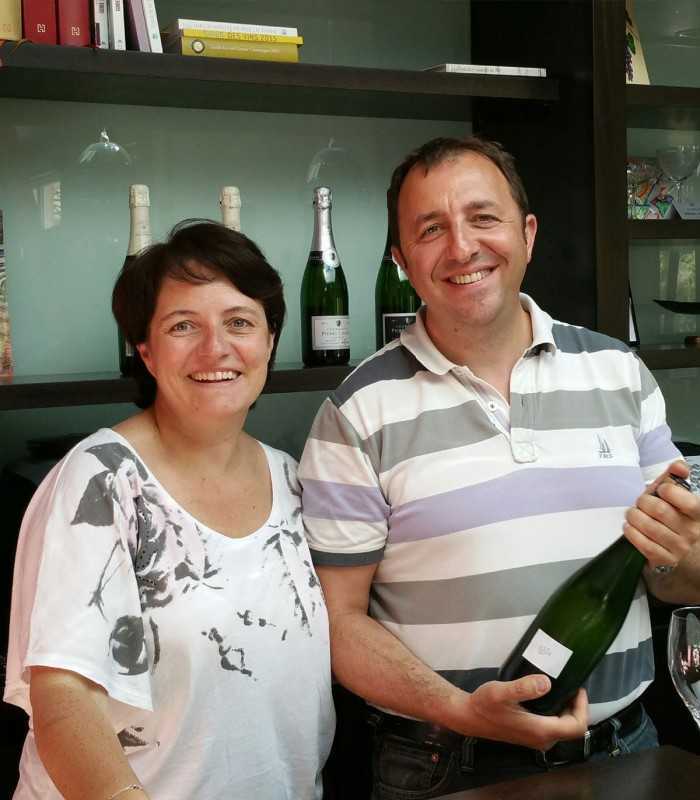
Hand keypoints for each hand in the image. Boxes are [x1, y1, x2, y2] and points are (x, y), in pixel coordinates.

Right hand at [457, 675, 587, 750]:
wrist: (469, 716)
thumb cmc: (484, 704)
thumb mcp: (501, 692)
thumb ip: (523, 688)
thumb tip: (547, 683)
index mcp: (540, 731)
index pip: (576, 726)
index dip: (582, 707)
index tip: (577, 687)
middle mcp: (542, 740)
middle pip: (572, 728)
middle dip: (577, 707)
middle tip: (571, 684)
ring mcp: (536, 740)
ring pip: (563, 728)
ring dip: (568, 710)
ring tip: (562, 687)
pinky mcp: (530, 735)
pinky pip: (553, 727)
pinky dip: (558, 713)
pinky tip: (549, 696)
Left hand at [624, 461, 699, 570]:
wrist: (686, 554)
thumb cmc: (678, 520)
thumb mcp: (680, 499)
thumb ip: (676, 479)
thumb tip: (678, 466)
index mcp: (697, 514)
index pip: (686, 500)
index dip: (667, 490)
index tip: (660, 490)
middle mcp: (691, 532)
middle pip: (660, 511)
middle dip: (643, 502)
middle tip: (640, 502)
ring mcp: (679, 548)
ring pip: (649, 527)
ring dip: (634, 516)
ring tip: (633, 513)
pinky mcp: (665, 560)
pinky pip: (643, 545)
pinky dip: (632, 533)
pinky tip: (630, 527)